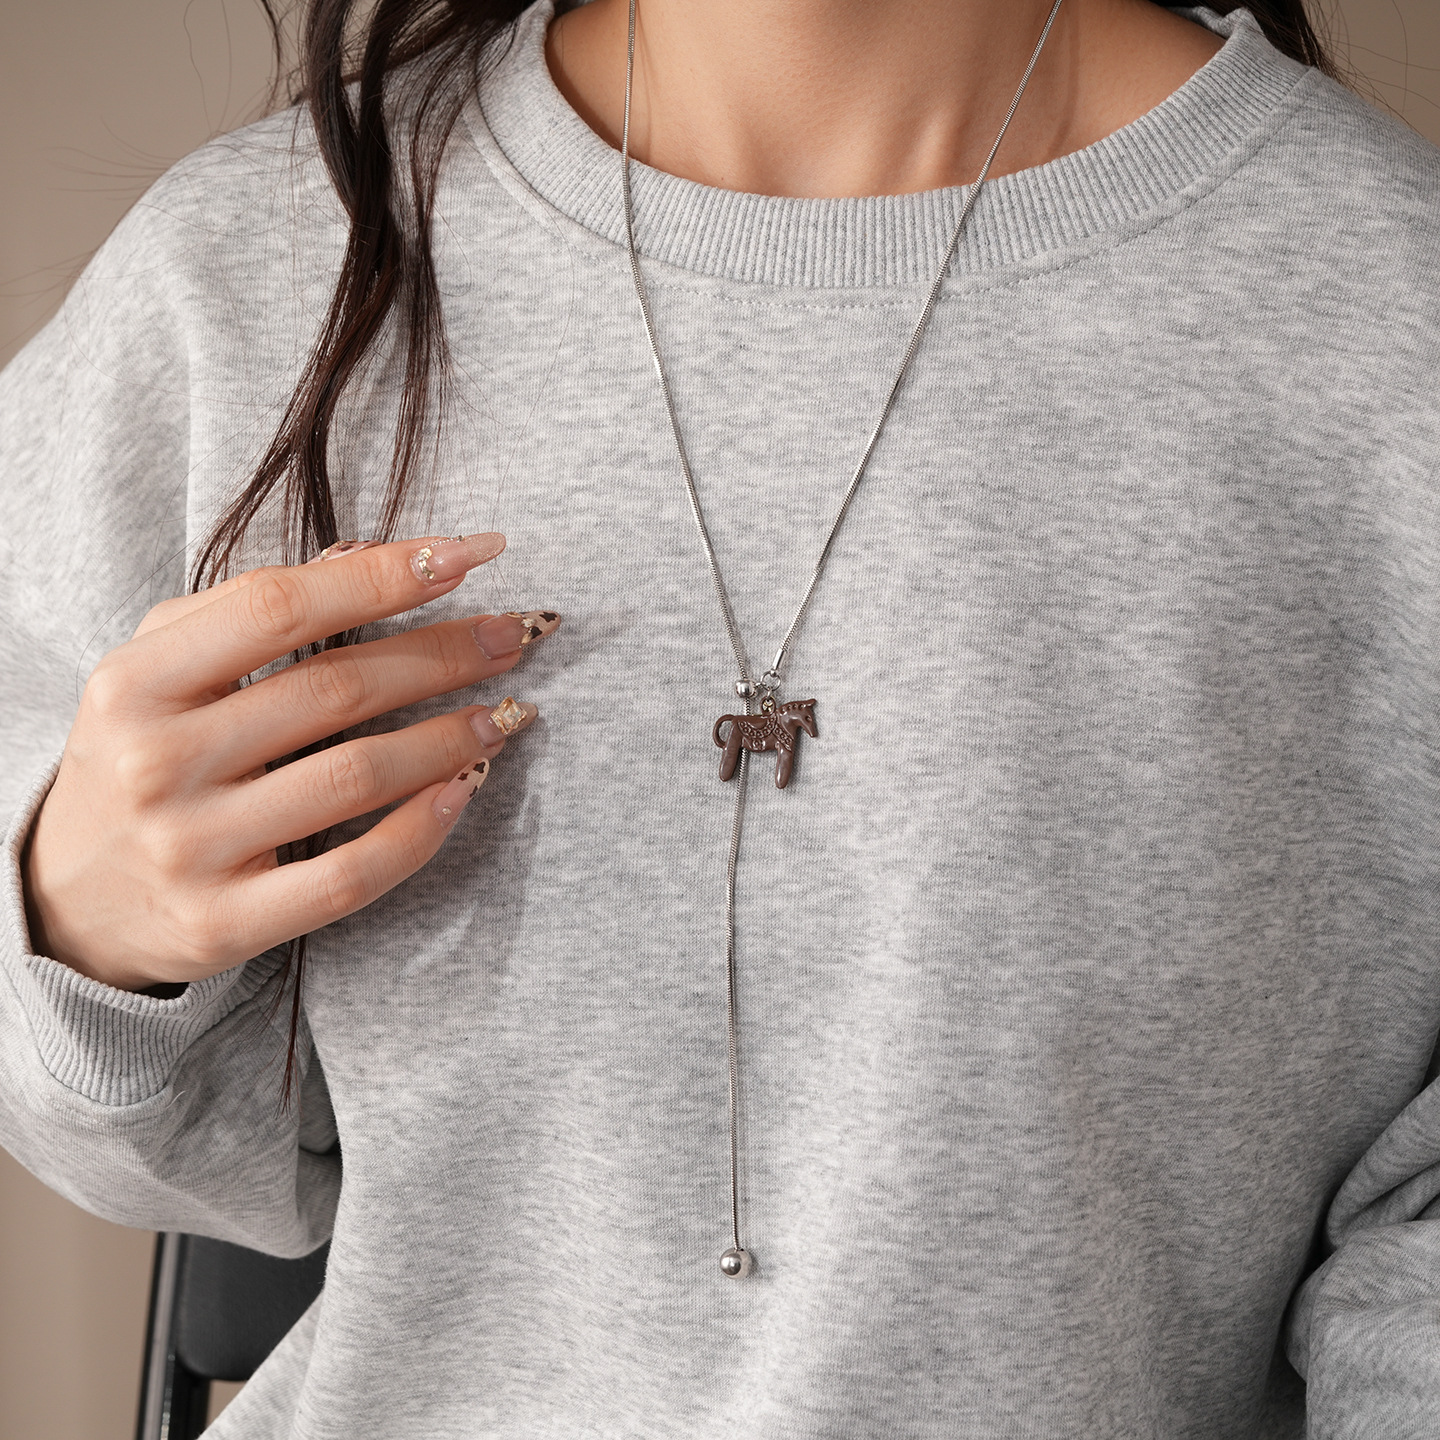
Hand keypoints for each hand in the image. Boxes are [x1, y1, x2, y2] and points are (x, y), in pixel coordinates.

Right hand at [21, 534, 559, 991]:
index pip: (280, 607)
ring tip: (510, 711)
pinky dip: (421, 830)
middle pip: (336, 691)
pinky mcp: (227, 923)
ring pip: (357, 778)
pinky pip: (350, 874)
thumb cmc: (135, 760)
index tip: (469, 554)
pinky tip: (466, 789)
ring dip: (451, 737)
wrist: (66, 901)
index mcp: (136, 682)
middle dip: (444, 654)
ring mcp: (191, 850)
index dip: (387, 576)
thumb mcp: (155, 671)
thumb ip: (246, 610)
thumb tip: (366, 557)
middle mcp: (158, 763)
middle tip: (515, 634)